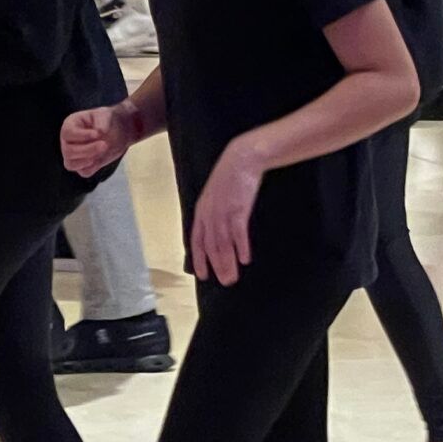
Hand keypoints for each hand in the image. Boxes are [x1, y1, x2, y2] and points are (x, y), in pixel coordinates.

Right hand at [60, 101, 137, 179]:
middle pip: (68, 151)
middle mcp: (67, 141)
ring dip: (87, 160)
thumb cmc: (107, 120)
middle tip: (104, 145)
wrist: (117, 131)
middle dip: (87, 150)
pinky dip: (93, 168)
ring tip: (102, 152)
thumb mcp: (105, 114)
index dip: (81, 136)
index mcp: (69, 126)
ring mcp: (73, 155)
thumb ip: (102, 121)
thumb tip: (99, 132)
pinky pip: (84, 172)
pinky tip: (100, 159)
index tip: (97, 134)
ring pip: (70, 164)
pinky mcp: (83, 166)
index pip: (68, 133)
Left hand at [190, 136, 263, 285]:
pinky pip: (238, 233)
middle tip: (225, 282)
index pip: (197, 241)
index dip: (200, 259)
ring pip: (223, 243)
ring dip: (228, 262)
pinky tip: (245, 259)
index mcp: (202, 211)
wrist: (242, 158)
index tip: (203, 275)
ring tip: (233, 277)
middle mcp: (209, 214)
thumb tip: (218, 232)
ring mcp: (223, 212)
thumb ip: (214, 213)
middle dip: (217, 266)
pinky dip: (241, 247)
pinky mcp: (238, 208)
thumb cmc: (231, 177)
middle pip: (211, 246)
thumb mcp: (216, 196)